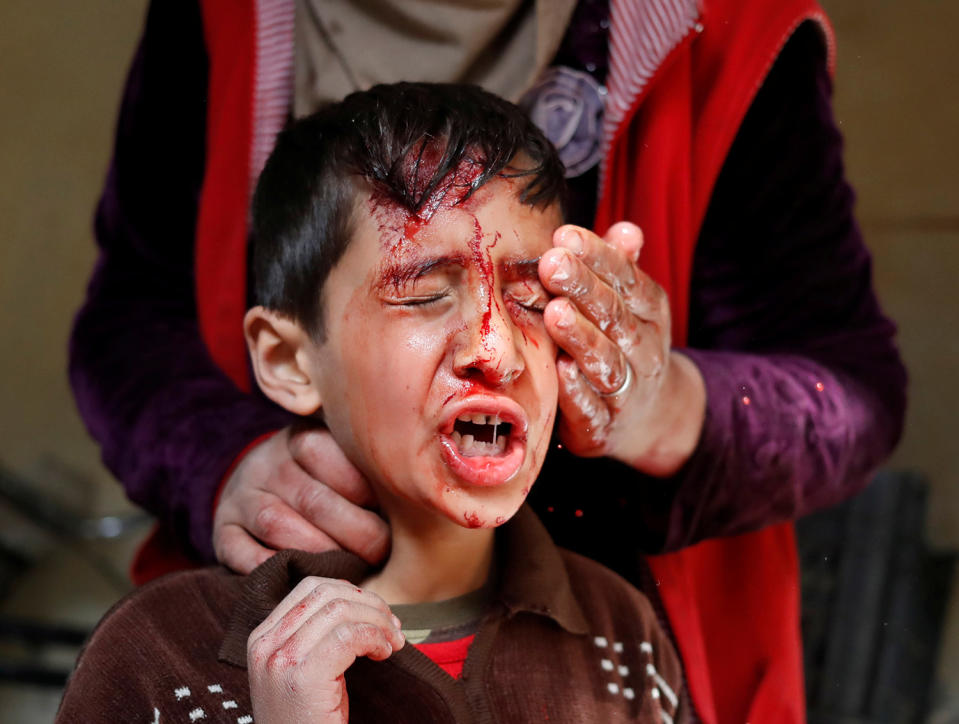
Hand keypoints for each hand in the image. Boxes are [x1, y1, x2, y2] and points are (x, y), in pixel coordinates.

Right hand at [213, 425, 389, 572]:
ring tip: (351, 570)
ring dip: (319, 552)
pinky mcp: (222, 531)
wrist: (259, 483)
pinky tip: (302, 578)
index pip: (330, 455)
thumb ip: (371, 466)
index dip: (364, 488)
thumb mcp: (343, 457)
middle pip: (312, 498)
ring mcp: (241, 497)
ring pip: (276, 524)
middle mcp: (268, 463)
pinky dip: (271, 568)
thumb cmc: (323, 478)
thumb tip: (419, 493)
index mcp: (302, 437)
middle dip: (355, 531)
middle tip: (381, 552)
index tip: (391, 511)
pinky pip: (239, 551)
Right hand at [248, 577, 404, 723]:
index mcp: (262, 638)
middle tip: (394, 627)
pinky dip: (375, 638)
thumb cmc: (308, 722)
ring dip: (378, 621)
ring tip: (392, 643)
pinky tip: (384, 654)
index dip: (353, 593)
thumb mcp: (303, 671)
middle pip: (328, 593)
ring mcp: (280, 659)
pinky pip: (349, 636)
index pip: (311, 588)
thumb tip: (359, 598)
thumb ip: (314, 635)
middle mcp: (264, 644)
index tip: (378, 614)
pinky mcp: (302, 676)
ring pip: (341, 610)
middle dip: (370, 604)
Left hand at [539, 222, 705, 475]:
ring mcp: (626, 391)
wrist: (649, 421)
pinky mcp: (604, 428)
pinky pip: (593, 411)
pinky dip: (578, 394)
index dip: (598, 257)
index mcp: (649, 314)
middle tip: (552, 264)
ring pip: (606, 362)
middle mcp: (644, 350)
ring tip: (555, 313)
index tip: (565, 235)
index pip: (626, 280)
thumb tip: (626, 229)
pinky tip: (560, 372)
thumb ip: (622, 268)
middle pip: (615, 317)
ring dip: (581, 338)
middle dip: (584, 288)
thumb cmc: (624, 347)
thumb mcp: (631, 307)